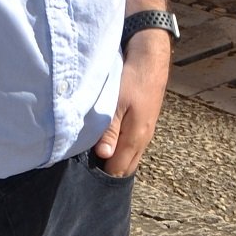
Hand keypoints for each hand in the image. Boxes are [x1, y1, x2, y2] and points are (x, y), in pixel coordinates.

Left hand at [94, 31, 170, 176]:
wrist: (150, 62)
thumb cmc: (132, 81)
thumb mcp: (117, 104)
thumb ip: (110, 131)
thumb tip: (104, 155)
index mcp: (135, 138)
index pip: (118, 170)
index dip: (101, 173)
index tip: (84, 168)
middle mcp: (143, 140)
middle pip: (125, 168)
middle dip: (108, 171)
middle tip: (87, 164)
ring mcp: (145, 133)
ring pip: (129, 158)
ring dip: (114, 159)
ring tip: (95, 153)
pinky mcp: (143, 125)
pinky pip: (131, 147)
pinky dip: (120, 149)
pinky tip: (108, 140)